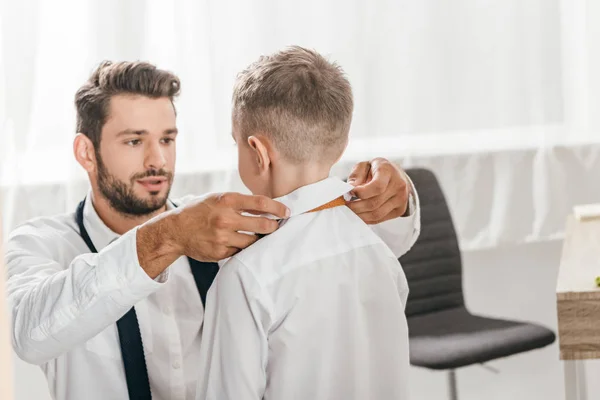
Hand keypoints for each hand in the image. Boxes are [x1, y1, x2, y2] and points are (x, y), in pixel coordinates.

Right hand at [136, 193, 288, 277]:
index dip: (277, 207)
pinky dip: (244, 248)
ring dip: (260, 239)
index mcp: (226, 201)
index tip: (286, 212)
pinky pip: (240, 252)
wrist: (175, 230)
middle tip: (277, 226)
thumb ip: (240, 202)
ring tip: (260, 235)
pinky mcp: (220, 252)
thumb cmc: (199, 211)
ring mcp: (222, 237)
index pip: (260, 203)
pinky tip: (242, 243)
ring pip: (253, 241)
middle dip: (274, 226)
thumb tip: (266, 207)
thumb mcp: (217, 199)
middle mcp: (225, 219)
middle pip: (262, 224)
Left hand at [345, 158, 410, 223]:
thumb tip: (350, 188)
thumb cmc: (377, 170)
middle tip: (344, 205)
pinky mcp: (399, 211)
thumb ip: (356, 175)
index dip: (361, 192)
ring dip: (360, 215)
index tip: (349, 193)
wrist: (396, 176)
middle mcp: (398, 185)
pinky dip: (366, 219)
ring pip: (376, 214)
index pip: (377, 186)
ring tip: (350, 210)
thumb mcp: (365, 165)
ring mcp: (401, 199)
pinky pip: (380, 219)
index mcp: (388, 171)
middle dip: (356, 206)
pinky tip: (359, 214)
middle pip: (374, 203)